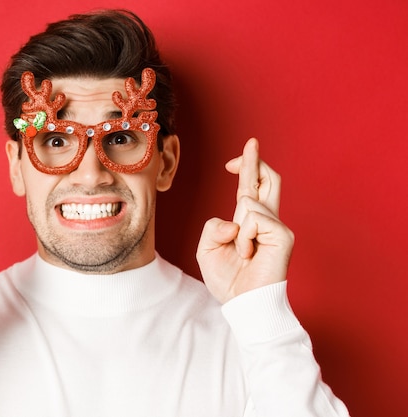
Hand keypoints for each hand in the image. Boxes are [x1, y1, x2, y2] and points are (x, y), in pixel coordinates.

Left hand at [196, 138, 293, 303]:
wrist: (241, 303)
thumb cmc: (228, 279)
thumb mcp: (207, 248)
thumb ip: (213, 226)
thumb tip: (235, 219)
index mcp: (249, 221)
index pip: (251, 187)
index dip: (247, 167)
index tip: (238, 156)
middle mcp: (266, 220)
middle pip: (269, 179)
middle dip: (256, 160)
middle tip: (251, 142)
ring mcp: (277, 227)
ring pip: (250, 200)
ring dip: (237, 230)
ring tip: (242, 253)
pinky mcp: (283, 236)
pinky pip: (255, 218)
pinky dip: (244, 236)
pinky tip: (249, 253)